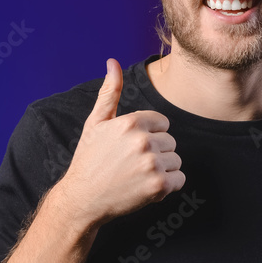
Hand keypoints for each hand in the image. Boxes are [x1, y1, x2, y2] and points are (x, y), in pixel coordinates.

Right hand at [59, 58, 184, 226]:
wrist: (81, 200)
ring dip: (162, 170)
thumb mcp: (96, 123)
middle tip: (132, 164)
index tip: (131, 148)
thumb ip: (110, 92)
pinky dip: (167, 186)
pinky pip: (180, 179)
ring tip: (137, 176)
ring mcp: (152, 164)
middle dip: (156, 153)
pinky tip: (145, 187)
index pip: (162, 123)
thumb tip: (113, 62)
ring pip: (176, 161)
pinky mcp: (158, 186)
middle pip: (170, 142)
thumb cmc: (89, 160)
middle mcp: (143, 141)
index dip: (149, 136)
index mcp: (131, 122)